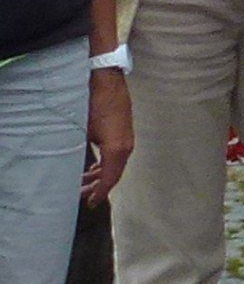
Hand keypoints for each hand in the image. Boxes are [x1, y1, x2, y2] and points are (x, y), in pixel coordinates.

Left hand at [84, 72, 130, 203]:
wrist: (106, 79)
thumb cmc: (93, 104)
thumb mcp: (82, 132)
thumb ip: (83, 155)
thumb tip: (77, 173)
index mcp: (117, 148)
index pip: (110, 178)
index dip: (100, 193)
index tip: (91, 204)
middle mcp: (126, 145)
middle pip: (114, 174)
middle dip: (98, 187)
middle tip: (83, 197)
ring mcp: (127, 138)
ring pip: (115, 165)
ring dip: (100, 176)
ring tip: (84, 184)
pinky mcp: (124, 132)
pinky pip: (116, 155)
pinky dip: (105, 165)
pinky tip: (93, 168)